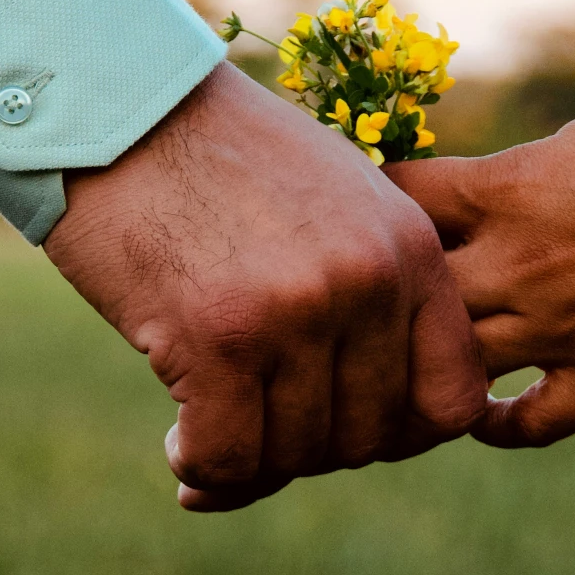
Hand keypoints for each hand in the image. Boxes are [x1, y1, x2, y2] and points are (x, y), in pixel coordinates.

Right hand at [45, 62, 487, 508]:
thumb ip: (372, 291)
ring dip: (248, 463)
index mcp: (410, 247)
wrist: (120, 108)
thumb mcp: (334, 201)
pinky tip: (178, 444)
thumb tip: (375, 418)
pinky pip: (227, 455)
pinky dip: (201, 467)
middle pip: (370, 437)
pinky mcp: (218, 334)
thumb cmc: (218, 159)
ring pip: (294, 453)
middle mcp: (368, 280)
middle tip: (258, 431)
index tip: (344, 430)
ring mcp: (297, 309)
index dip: (401, 435)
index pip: (454, 399)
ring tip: (206, 437)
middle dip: (311, 451)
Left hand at [387, 86, 574, 448]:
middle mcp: (522, 264)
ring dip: (425, 368)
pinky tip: (481, 417)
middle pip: (405, 295)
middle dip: (378, 297)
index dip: (369, 204)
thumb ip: (511, 179)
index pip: (397, 198)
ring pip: (453, 367)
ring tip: (406, 368)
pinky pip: (533, 424)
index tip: (363, 212)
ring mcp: (565, 326)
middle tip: (366, 304)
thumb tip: (466, 200)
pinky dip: (497, 427)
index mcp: (507, 191)